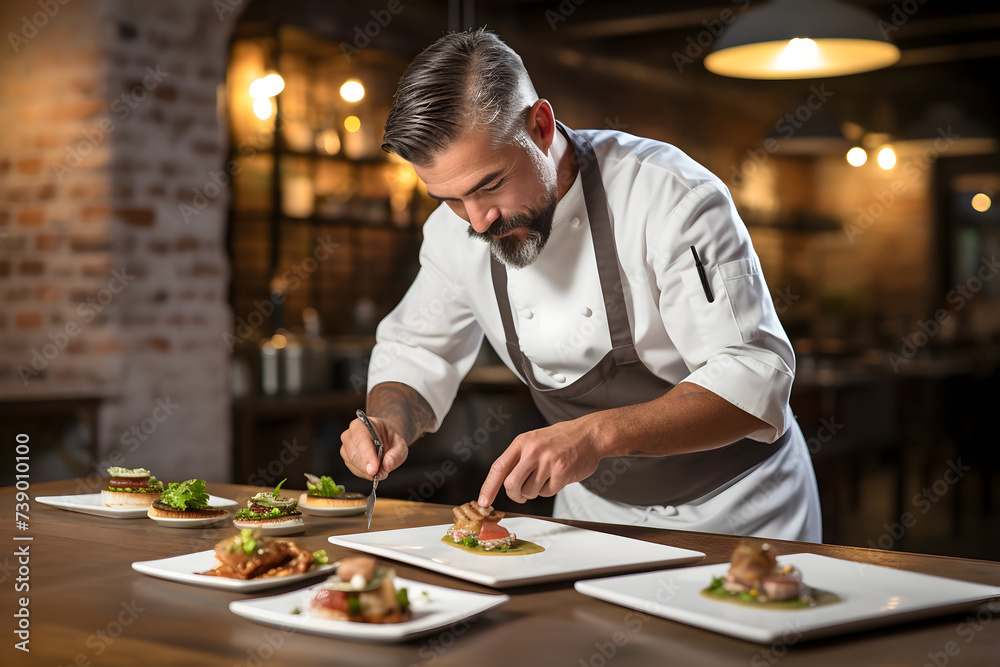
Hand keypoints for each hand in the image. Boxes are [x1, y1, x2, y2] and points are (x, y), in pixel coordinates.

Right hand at [340, 416, 407, 480]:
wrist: (386, 440)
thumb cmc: (390, 440)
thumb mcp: (400, 445)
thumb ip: (396, 455)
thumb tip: (387, 465)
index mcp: (362, 424)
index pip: (361, 440)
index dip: (367, 455)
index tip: (374, 469)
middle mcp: (350, 434)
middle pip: (354, 455)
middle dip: (368, 467)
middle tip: (382, 472)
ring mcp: (346, 447)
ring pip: (353, 464)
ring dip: (367, 471)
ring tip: (381, 469)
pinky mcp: (346, 458)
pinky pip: (354, 470)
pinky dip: (365, 474)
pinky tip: (373, 470)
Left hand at [478, 416, 603, 505]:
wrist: (589, 434)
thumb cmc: (560, 439)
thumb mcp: (534, 440)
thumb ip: (519, 458)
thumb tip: (503, 483)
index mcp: (522, 442)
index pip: (498, 467)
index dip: (488, 487)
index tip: (483, 501)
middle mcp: (532, 451)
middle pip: (511, 485)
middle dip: (515, 495)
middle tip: (522, 495)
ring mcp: (547, 461)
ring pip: (530, 492)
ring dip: (535, 491)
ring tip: (546, 477)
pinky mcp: (562, 472)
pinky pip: (547, 492)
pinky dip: (550, 489)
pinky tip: (557, 476)